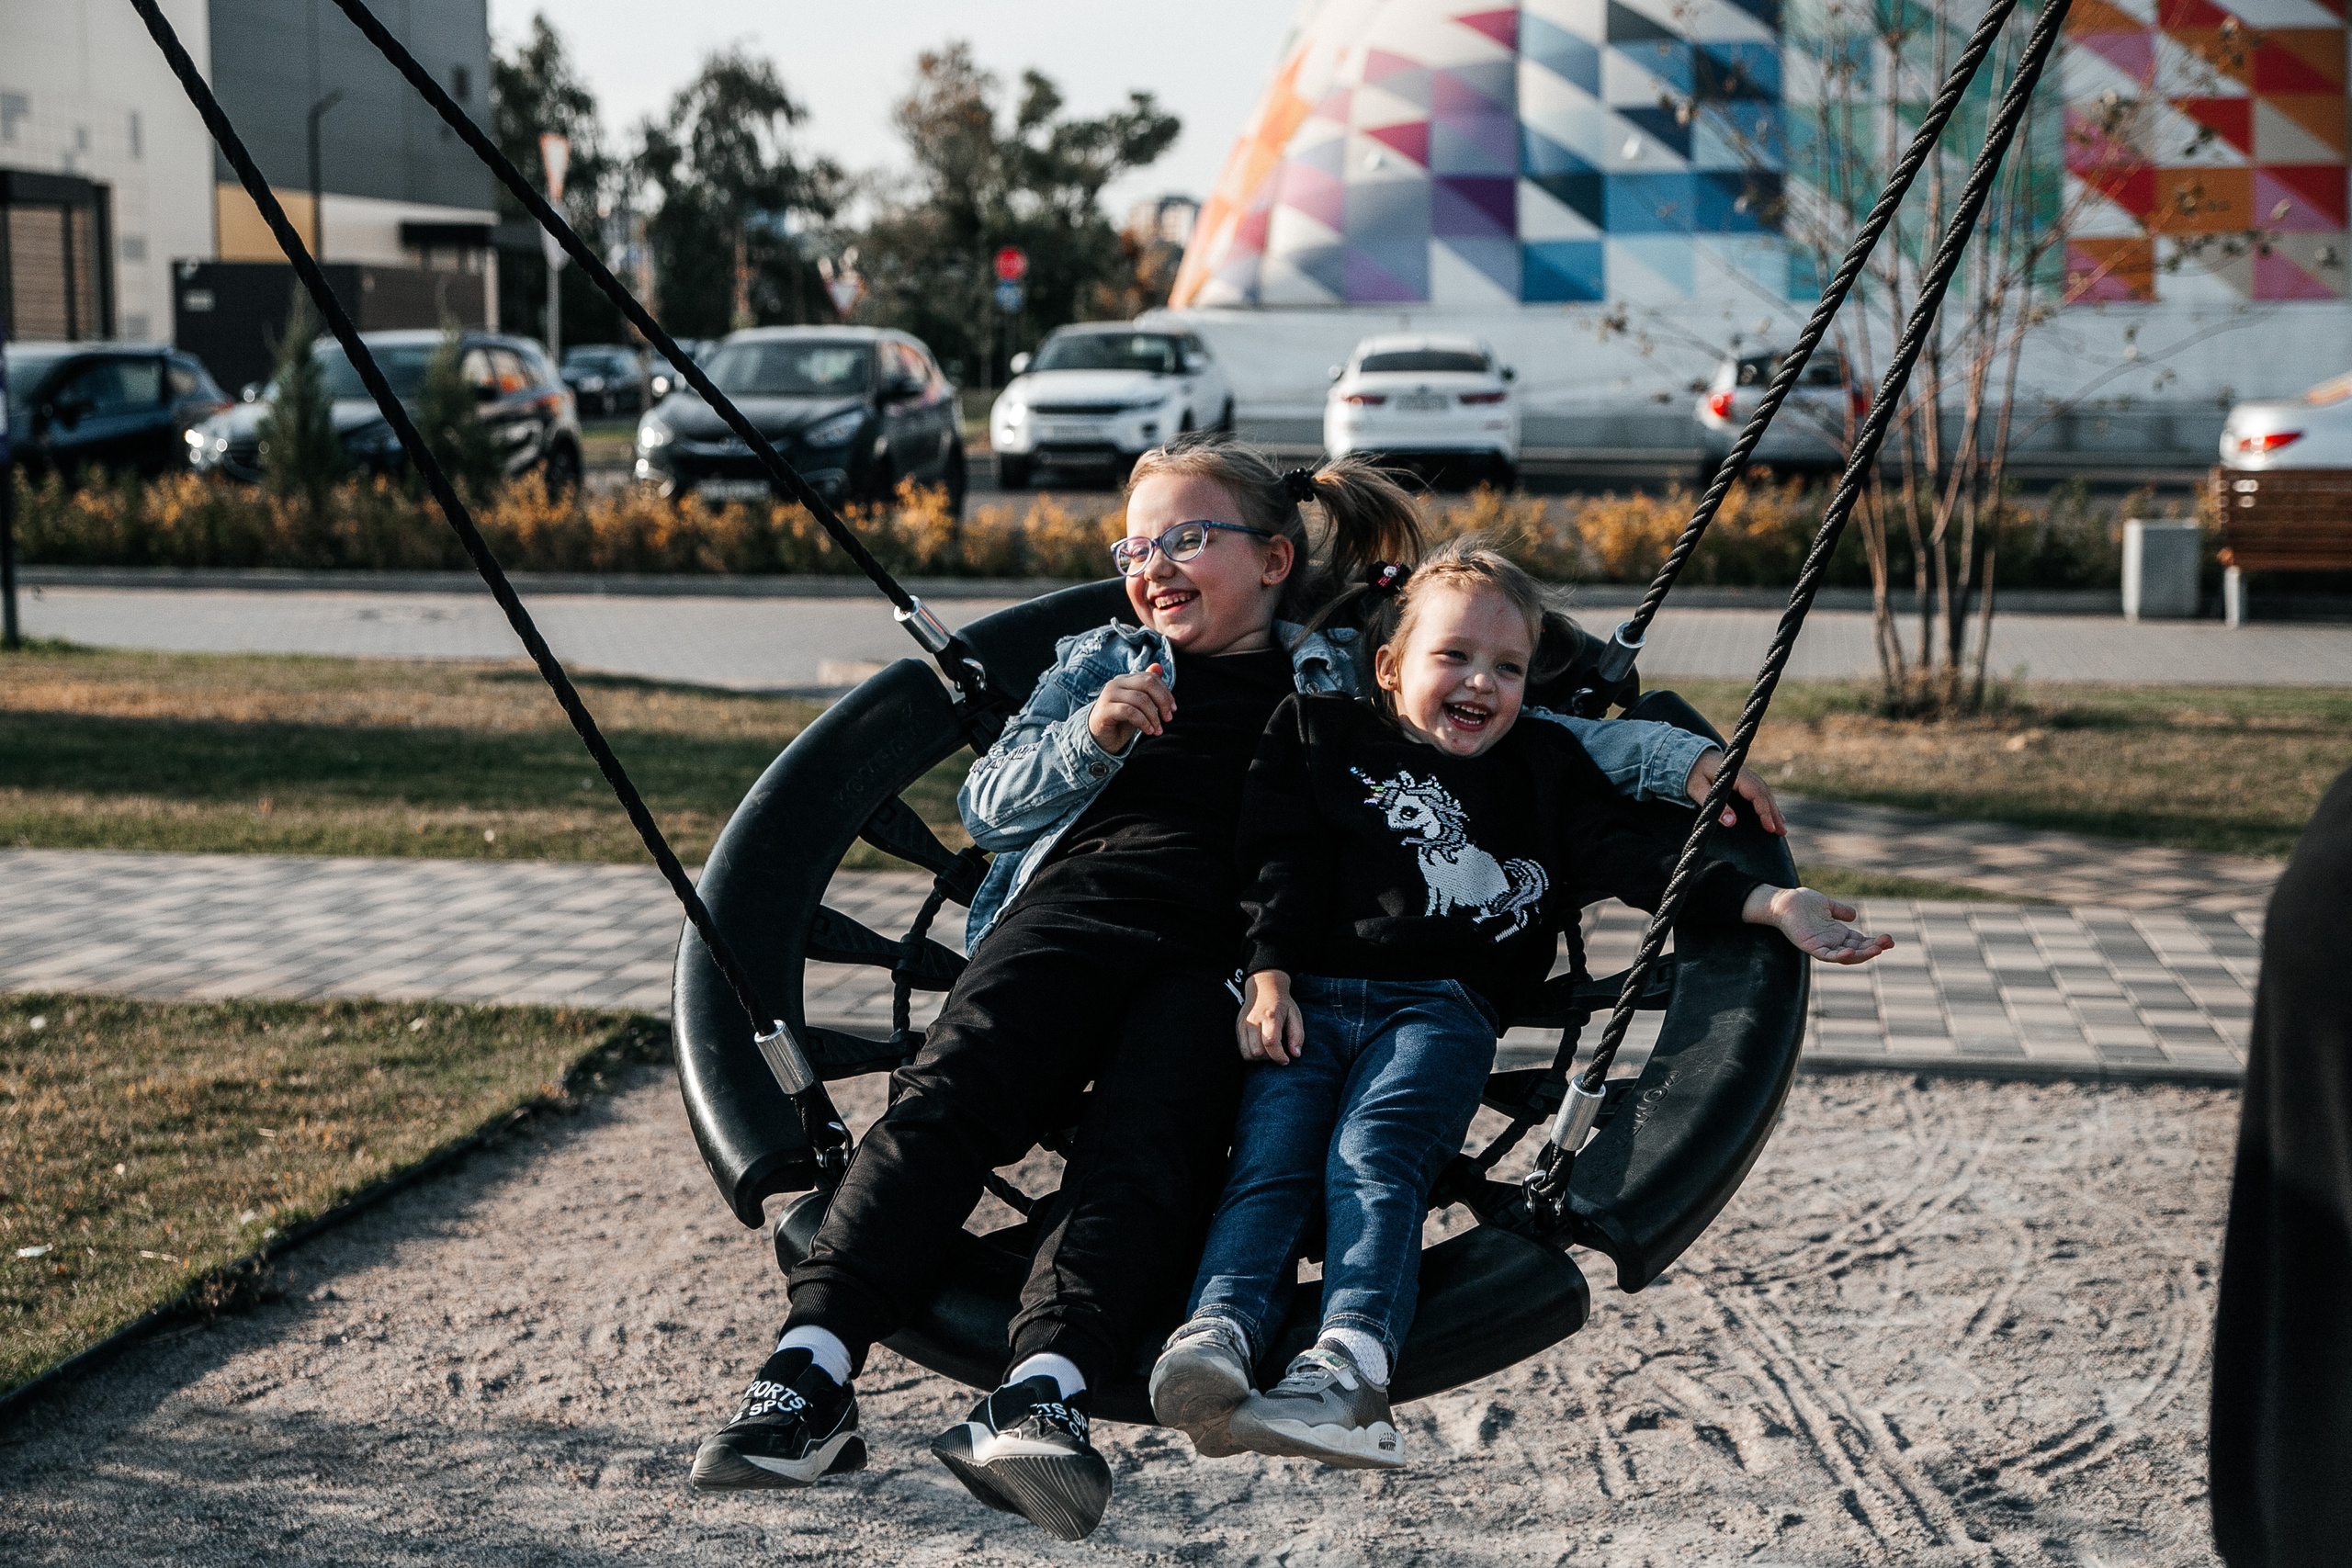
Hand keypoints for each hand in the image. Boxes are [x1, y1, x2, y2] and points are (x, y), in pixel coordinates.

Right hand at [1087, 663, 1174, 754]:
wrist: (1100, 737)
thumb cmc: (1121, 720)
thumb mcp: (1139, 705)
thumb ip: (1148, 688)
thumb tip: (1158, 667)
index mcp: (1125, 679)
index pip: (1151, 678)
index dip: (1166, 693)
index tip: (1173, 709)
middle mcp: (1116, 683)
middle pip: (1147, 684)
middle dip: (1162, 702)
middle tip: (1168, 719)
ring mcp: (1109, 695)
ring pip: (1140, 699)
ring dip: (1153, 716)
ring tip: (1157, 730)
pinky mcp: (1104, 710)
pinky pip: (1129, 711)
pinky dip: (1143, 722)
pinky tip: (1148, 731)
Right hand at [1237, 970, 1303, 1063]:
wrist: (1264, 988)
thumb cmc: (1282, 1004)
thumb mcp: (1295, 1015)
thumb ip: (1297, 1035)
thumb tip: (1295, 1055)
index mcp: (1270, 1016)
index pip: (1270, 1042)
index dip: (1279, 1056)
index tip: (1286, 1060)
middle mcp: (1253, 1020)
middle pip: (1257, 1051)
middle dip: (1269, 1057)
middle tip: (1277, 1052)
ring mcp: (1243, 1024)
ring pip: (1247, 1053)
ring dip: (1259, 1058)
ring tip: (1269, 1050)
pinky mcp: (1238, 1028)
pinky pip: (1242, 1050)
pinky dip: (1252, 1053)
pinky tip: (1261, 1047)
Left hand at [1687, 748, 1785, 834]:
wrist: (1695, 756)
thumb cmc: (1694, 773)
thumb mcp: (1698, 789)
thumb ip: (1715, 805)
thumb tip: (1731, 823)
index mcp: (1735, 775)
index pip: (1756, 794)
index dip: (1764, 812)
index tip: (1769, 827)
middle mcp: (1746, 774)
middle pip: (1764, 795)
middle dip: (1773, 814)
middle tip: (1781, 832)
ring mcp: (1748, 776)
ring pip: (1765, 793)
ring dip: (1774, 811)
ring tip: (1782, 829)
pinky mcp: (1746, 779)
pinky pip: (1761, 792)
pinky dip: (1770, 804)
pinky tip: (1775, 815)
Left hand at [1742, 885, 1893, 964]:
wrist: (1783, 901)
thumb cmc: (1802, 902)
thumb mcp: (1827, 905)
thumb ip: (1840, 911)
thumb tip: (1854, 915)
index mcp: (1838, 934)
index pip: (1861, 941)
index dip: (1875, 942)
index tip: (1889, 940)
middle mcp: (1832, 942)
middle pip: (1857, 950)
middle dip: (1873, 948)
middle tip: (1888, 943)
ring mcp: (1822, 946)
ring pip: (1846, 956)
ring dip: (1862, 954)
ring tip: (1877, 949)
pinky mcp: (1811, 947)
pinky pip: (1827, 956)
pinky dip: (1839, 956)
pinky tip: (1850, 952)